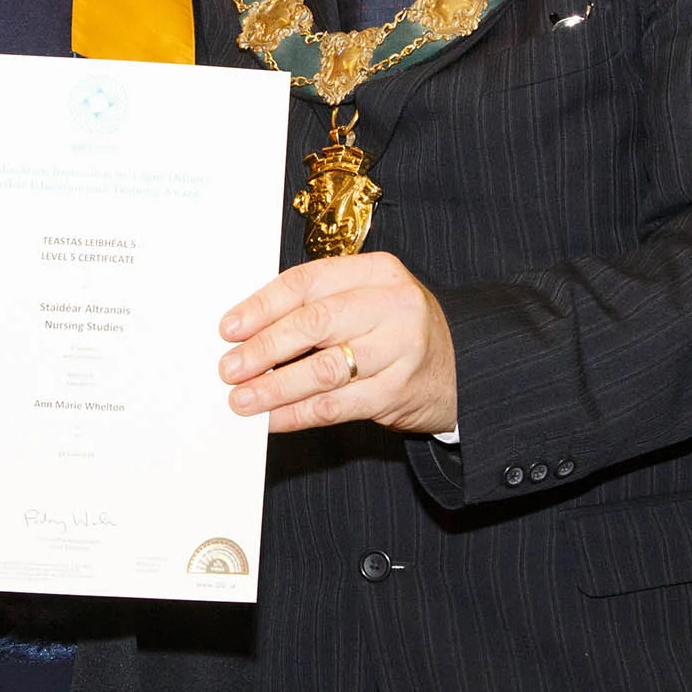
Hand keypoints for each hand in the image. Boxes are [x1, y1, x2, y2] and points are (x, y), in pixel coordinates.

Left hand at [219, 252, 456, 434]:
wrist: (463, 365)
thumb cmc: (397, 328)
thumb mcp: (366, 298)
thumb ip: (318, 304)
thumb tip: (247, 331)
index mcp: (376, 271)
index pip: (307, 282)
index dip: (262, 306)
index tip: (229, 328)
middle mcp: (392, 305)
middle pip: (314, 323)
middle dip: (263, 348)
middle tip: (229, 367)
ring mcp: (400, 349)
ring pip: (324, 369)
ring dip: (275, 387)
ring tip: (242, 399)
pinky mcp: (400, 391)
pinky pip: (339, 406)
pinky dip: (300, 414)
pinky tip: (273, 420)